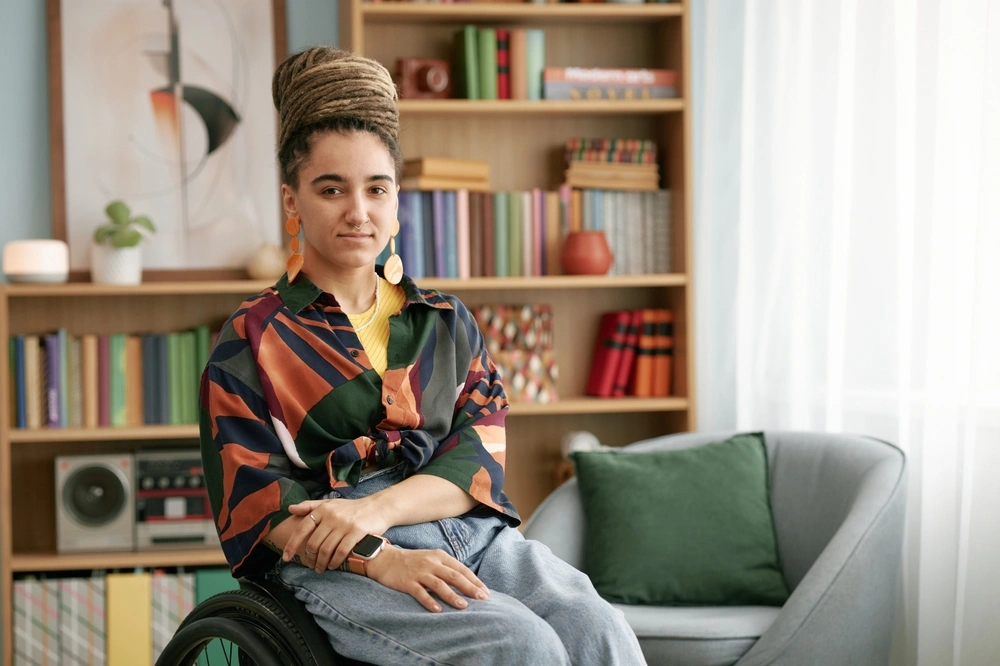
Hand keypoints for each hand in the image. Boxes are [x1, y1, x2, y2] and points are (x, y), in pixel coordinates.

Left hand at [283, 497, 387, 573]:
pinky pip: (341, 551)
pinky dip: (335, 561)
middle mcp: (331, 516)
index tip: (286, 557)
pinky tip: (333, 566)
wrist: (378, 507)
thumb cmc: (351, 508)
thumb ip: (309, 506)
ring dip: (321, 563)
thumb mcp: (330, 504)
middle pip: (314, 543)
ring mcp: (344, 524)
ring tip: (320, 568)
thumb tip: (290, 509)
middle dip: (309, 558)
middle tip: (310, 565)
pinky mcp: (357, 532)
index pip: (302, 528)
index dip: (292, 544)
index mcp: (322, 509)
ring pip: (326, 549)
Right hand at [366, 547, 490, 612]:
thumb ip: (446, 568)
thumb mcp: (432, 559)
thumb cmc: (412, 561)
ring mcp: (419, 572)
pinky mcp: (407, 582)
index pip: (461, 569)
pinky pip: (420, 592)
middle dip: (470, 587)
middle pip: (454, 576)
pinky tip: (438, 610)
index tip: (485, 592)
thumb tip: (466, 583)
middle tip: (482, 598)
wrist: (386, 559)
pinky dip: (430, 601)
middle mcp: (431, 563)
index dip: (474, 580)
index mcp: (440, 556)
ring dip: (452, 595)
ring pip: (439, 584)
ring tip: (464, 606)